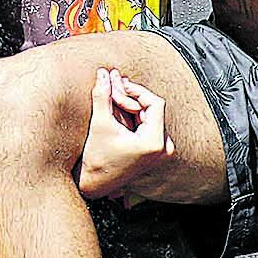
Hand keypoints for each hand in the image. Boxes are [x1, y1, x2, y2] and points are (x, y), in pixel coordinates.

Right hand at [76, 69, 174, 200]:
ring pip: (149, 115)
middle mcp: (163, 148)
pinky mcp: (155, 152)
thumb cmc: (97, 158)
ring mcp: (161, 151)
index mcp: (155, 143)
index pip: (154, 103)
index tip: (117, 86)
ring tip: (112, 94)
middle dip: (131, 96)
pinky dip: (133, 115)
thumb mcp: (100, 124)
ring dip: (131, 104)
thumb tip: (103, 72)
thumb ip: (103, 95)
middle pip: (152, 108)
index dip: (136, 91)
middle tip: (112, 84)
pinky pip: (148, 125)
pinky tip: (117, 107)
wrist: (94, 184)